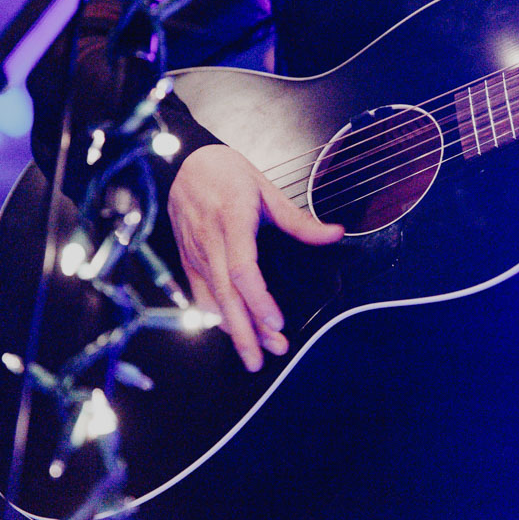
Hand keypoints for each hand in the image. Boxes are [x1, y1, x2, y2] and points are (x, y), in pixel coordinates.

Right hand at [168, 145, 343, 370]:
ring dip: (235, 330)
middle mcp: (210, 241)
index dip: (258, 300)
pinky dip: (216, 318)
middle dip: (246, 331)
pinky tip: (233, 333)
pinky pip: (200, 296)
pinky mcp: (187, 260)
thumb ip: (299, 219)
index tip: (276, 323)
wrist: (184, 164)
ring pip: (213, 300)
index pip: (242, 269)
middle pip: (226, 295)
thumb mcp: (267, 188)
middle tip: (268, 355)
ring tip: (256, 354)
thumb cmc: (227, 174)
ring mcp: (195, 253)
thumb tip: (334, 234)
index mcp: (232, 220)